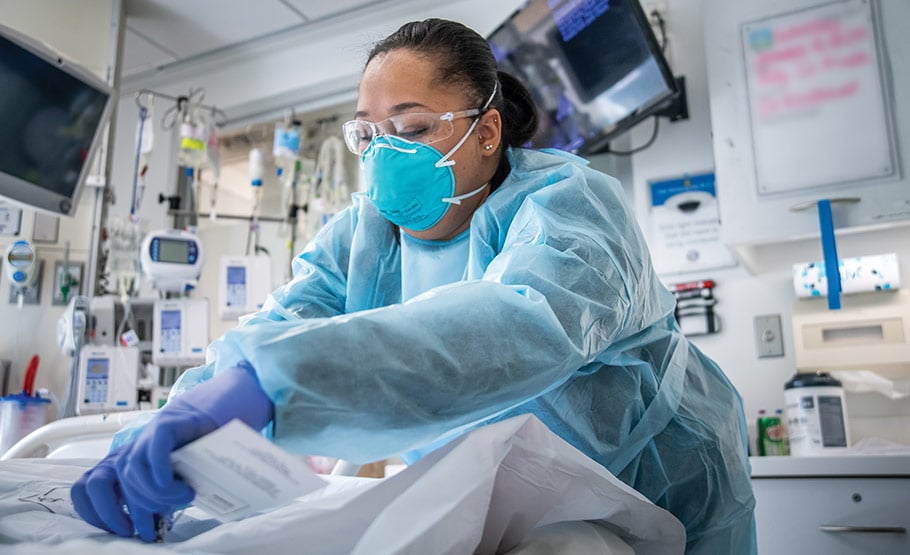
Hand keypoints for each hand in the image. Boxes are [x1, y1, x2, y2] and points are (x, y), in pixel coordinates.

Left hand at [72, 364, 273, 540]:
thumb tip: (155, 525)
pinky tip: (179, 484)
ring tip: (184, 496)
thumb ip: (166, 490)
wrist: (237, 402)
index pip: (92, 484)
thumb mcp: (185, 473)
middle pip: (110, 481)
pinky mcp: (171, 421)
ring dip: (154, 494)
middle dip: (130, 510)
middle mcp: (137, 444)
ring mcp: (151, 431)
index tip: (124, 530)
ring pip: (130, 470)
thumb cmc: (215, 442)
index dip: (97, 511)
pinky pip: (154, 450)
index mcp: (135, 458)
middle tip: (154, 526)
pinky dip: (161, 472)